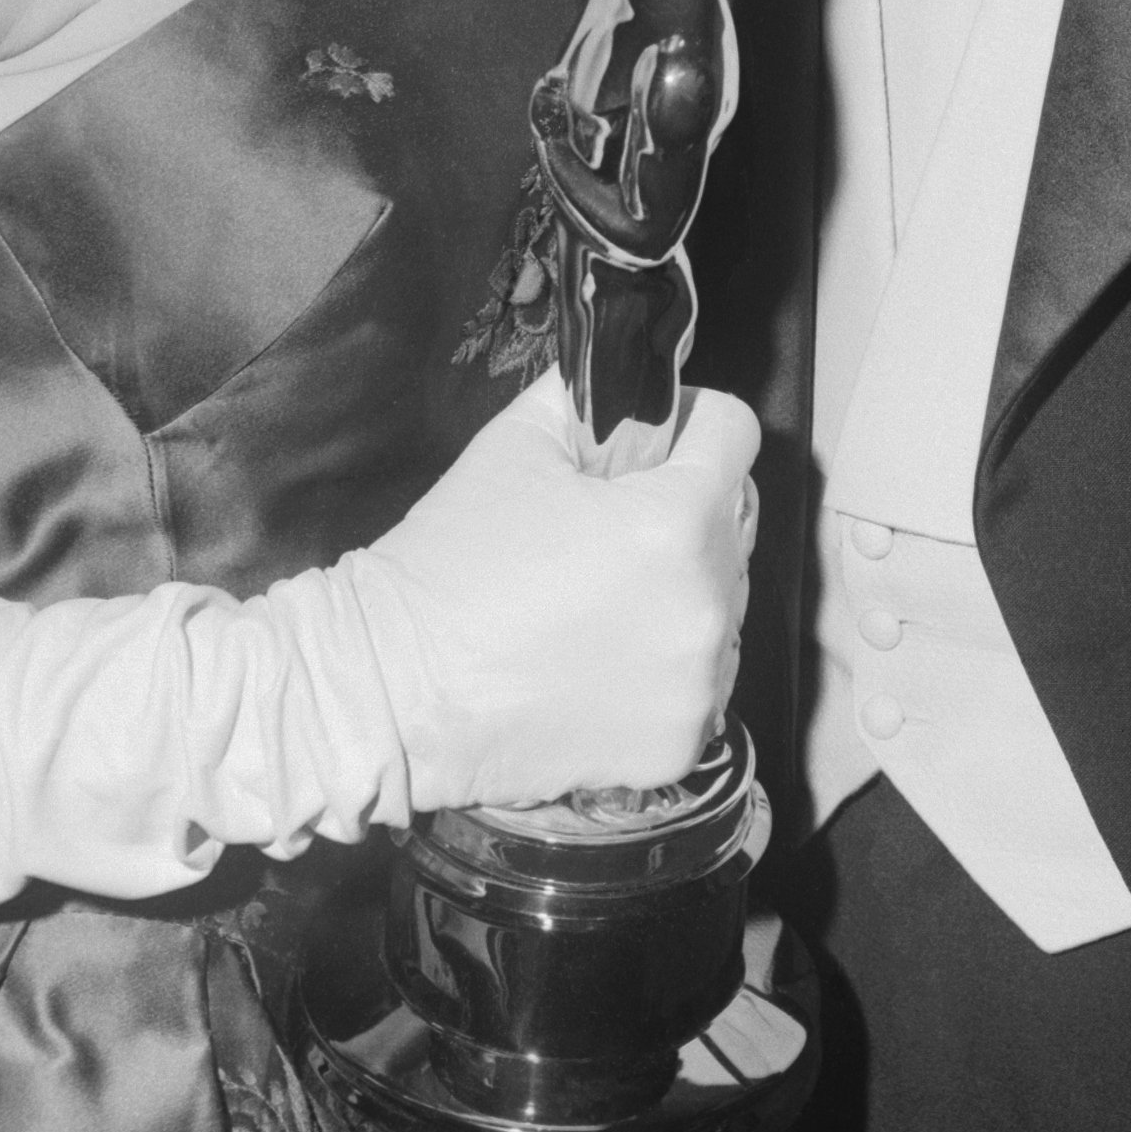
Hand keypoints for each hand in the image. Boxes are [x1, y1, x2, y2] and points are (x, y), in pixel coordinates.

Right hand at [340, 371, 758, 812]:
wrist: (395, 688)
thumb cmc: (452, 560)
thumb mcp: (516, 442)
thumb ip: (591, 397)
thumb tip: (631, 386)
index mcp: (677, 521)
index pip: (735, 433)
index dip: (692, 423)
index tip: (651, 443)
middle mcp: (707, 605)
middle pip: (731, 525)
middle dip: (683, 513)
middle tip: (608, 532)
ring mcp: (698, 685)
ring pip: (722, 607)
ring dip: (680, 595)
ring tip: (600, 606)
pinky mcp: (678, 745)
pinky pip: (699, 683)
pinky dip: (664, 670)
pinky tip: (599, 665)